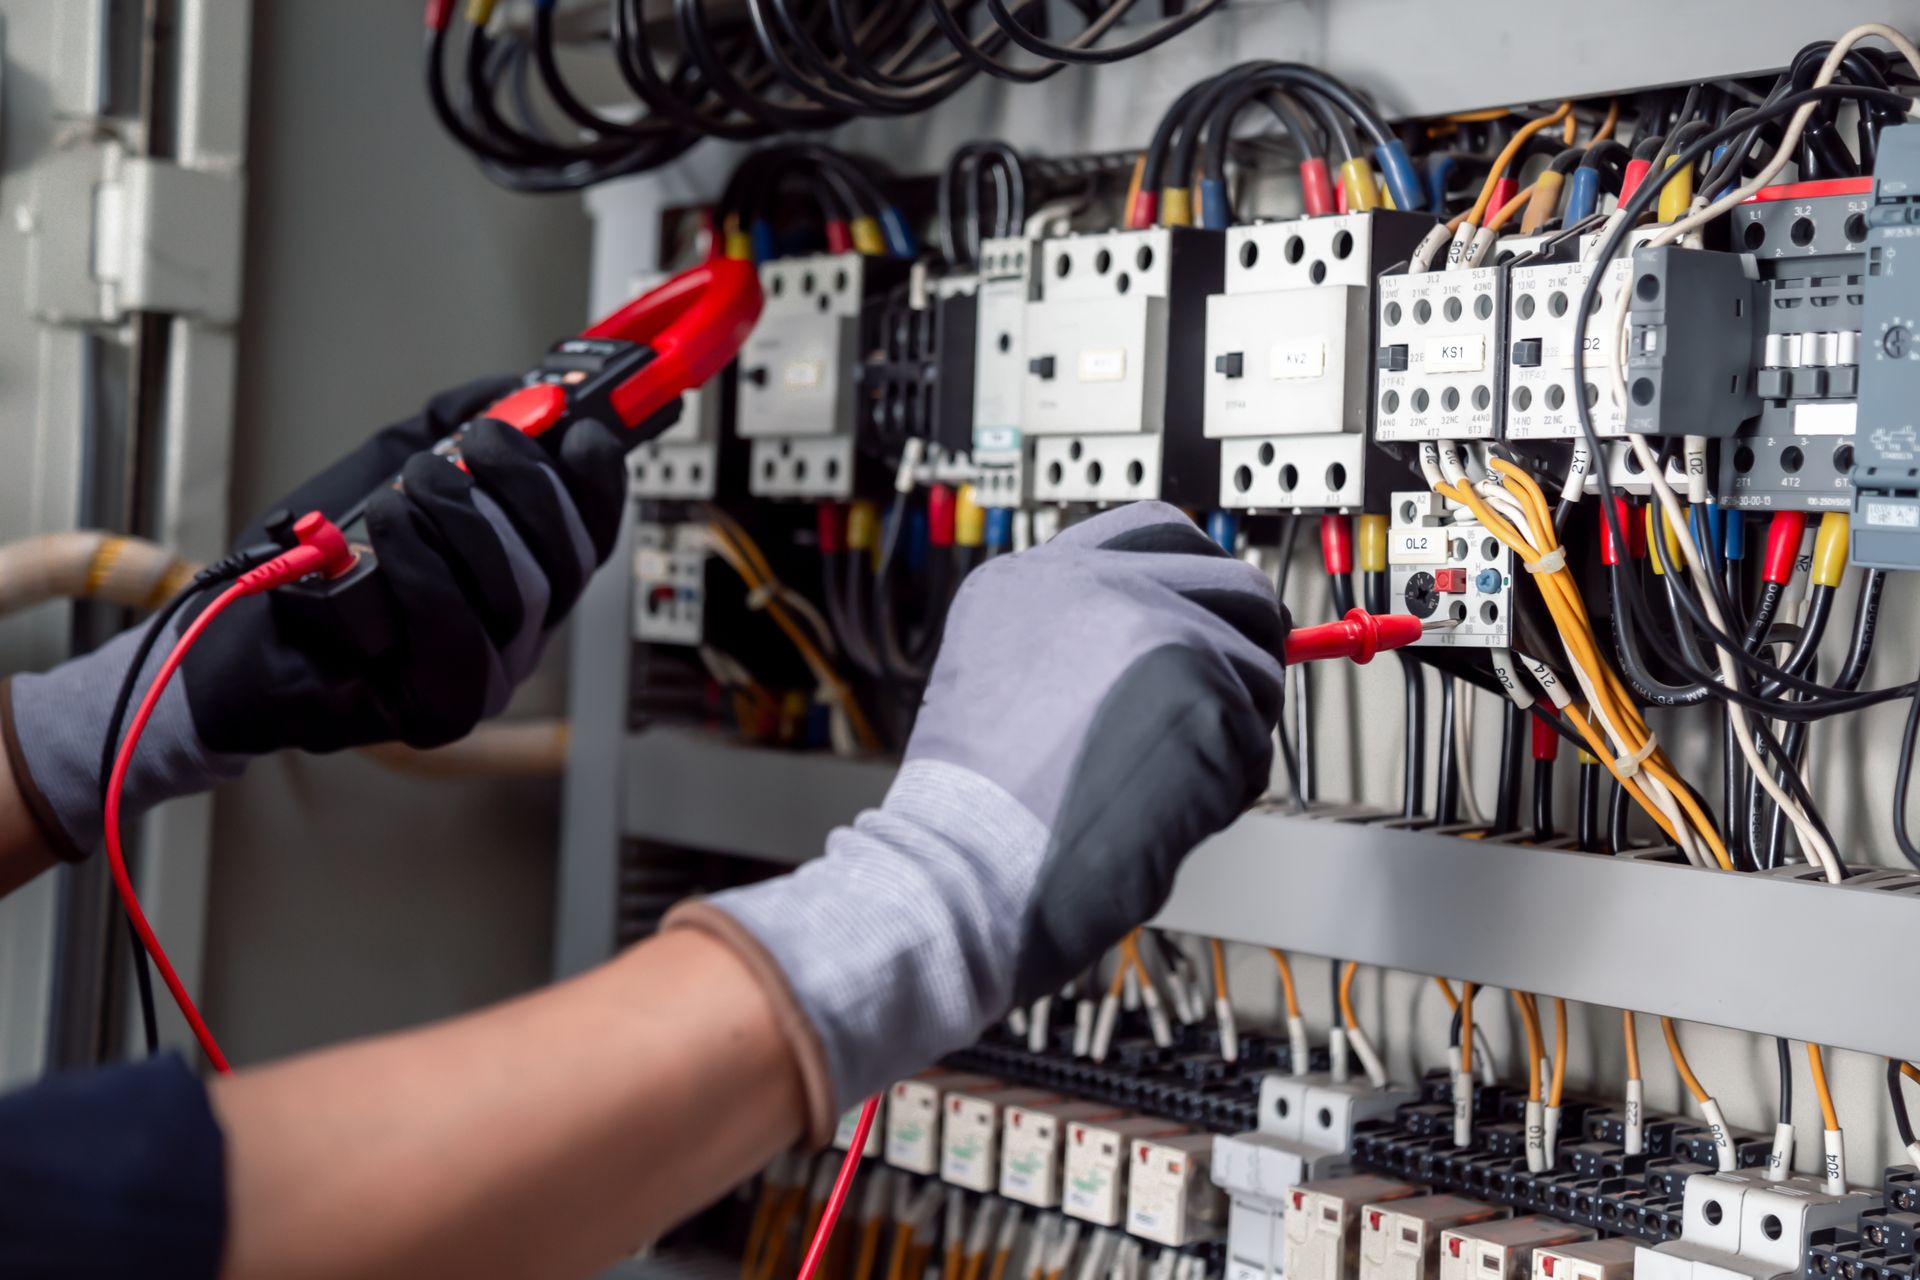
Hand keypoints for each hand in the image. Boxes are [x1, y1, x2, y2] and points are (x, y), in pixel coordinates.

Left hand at [0, 376, 651, 859]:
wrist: (234, 629)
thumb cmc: (308, 564)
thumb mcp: (388, 466)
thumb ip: (454, 423)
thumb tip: (515, 386)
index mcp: (519, 576)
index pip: (592, 534)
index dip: (596, 481)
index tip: (577, 429)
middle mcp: (515, 633)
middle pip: (565, 563)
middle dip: (521, 489)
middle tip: (467, 448)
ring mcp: (483, 676)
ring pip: (517, 599)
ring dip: (456, 526)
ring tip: (398, 494)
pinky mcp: (437, 710)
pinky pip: (457, 645)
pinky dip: (418, 578)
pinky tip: (379, 543)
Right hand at [671, 502, 1286, 1136]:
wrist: (967, 869)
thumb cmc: (977, 814)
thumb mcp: (1001, 681)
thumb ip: (1084, 642)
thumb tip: (1189, 639)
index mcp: (1027, 580)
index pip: (1152, 531)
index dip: (1197, 578)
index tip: (1210, 618)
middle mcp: (1090, 586)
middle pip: (1230, 582)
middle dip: (1245, 646)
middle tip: (1228, 703)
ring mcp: (1150, 630)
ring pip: (1256, 664)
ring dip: (1234, 729)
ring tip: (1163, 781)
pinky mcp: (1200, 691)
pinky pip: (1256, 740)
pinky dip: (1228, 789)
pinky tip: (1162, 813)